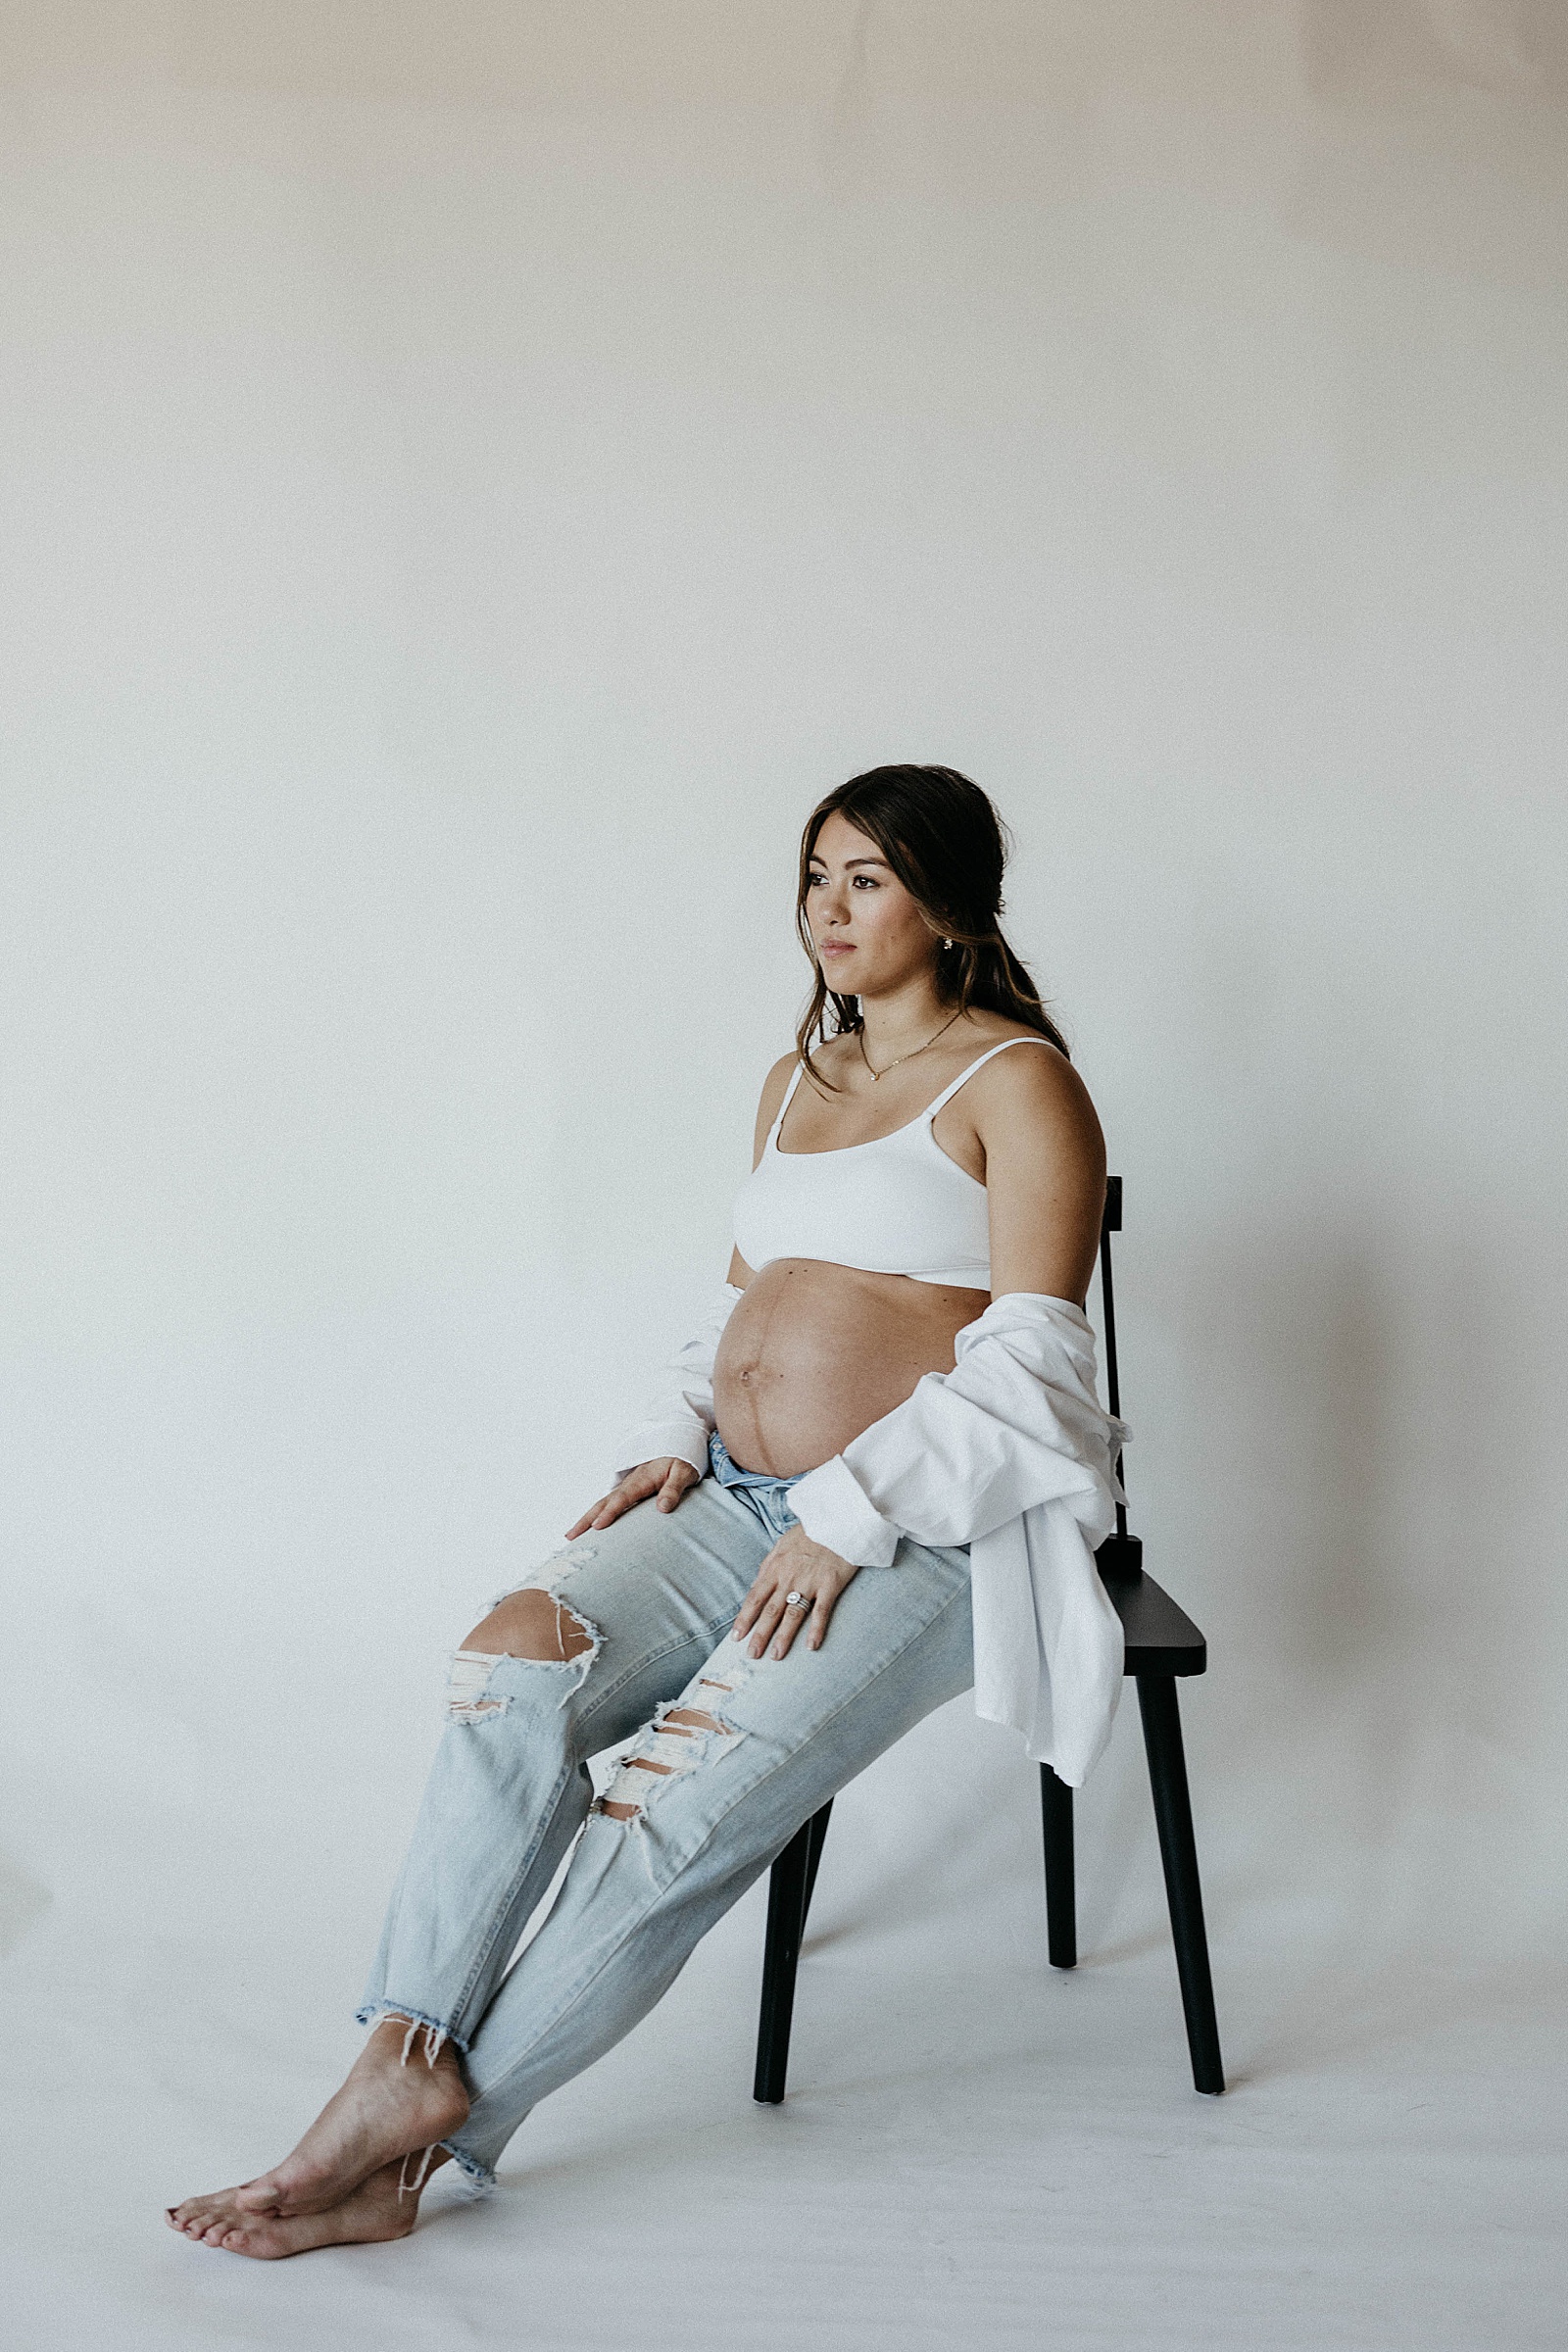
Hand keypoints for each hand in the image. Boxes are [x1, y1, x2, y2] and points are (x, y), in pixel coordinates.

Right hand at [566, 1457, 699, 1538]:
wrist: (679, 1446)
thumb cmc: (681, 1461)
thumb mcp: (683, 1473)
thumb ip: (673, 1489)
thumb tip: (663, 1508)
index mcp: (641, 1480)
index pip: (622, 1498)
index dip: (609, 1513)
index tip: (597, 1527)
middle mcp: (629, 1484)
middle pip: (603, 1502)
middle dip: (585, 1520)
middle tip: (570, 1537)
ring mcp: (626, 1487)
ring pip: (602, 1504)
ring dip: (586, 1519)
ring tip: (571, 1536)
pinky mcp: (629, 1492)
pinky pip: (609, 1504)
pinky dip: (596, 1515)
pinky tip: (590, 1527)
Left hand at [733, 1522, 858, 1659]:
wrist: (839, 1519)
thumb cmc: (811, 1532)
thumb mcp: (782, 1544)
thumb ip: (769, 1565)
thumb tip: (756, 1584)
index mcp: (775, 1567)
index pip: (755, 1597)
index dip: (744, 1619)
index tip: (736, 1637)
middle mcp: (789, 1577)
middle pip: (771, 1611)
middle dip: (760, 1635)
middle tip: (752, 1655)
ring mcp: (810, 1582)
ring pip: (793, 1614)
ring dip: (783, 1637)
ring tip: (776, 1656)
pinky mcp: (831, 1584)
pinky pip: (822, 1611)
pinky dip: (816, 1629)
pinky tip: (811, 1646)